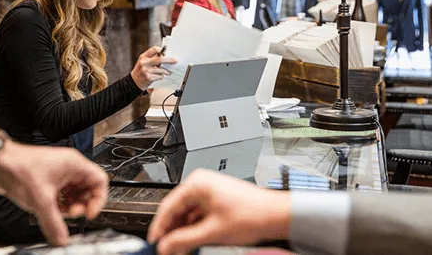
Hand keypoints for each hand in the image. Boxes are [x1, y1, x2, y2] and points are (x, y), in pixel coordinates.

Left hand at [0, 142, 108, 245]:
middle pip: (87, 190)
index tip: (89, 213)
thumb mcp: (41, 200)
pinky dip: (58, 206)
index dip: (98, 199)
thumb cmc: (18, 167)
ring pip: (74, 195)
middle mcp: (68, 168)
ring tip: (59, 214)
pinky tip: (50, 212)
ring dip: (69, 208)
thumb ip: (54, 223)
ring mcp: (58, 174)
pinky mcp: (47, 182)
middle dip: (81, 206)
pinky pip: (61, 197)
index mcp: (74, 164)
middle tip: (71, 215)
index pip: (100, 181)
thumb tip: (62, 240)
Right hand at [131, 46, 175, 89]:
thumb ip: (151, 58)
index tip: (166, 53)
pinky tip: (159, 77)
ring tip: (168, 72)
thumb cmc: (140, 72)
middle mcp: (144, 63)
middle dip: (169, 60)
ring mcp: (146, 70)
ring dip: (166, 71)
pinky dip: (161, 77)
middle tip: (175, 61)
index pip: (154, 49)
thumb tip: (165, 56)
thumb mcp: (143, 62)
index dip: (162, 50)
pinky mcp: (148, 78)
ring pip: (161, 69)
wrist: (133, 82)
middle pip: (160, 59)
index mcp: (143, 57)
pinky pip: (159, 76)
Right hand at [147, 170, 291, 254]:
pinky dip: (194, 227)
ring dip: (183, 230)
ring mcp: (209, 190)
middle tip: (167, 248)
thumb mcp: (212, 232)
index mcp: (196, 184)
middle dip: (172, 231)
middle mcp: (201, 183)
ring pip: (187, 213)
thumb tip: (166, 246)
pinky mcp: (217, 198)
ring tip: (181, 247)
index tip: (155, 243)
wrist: (277, 214)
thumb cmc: (252, 214)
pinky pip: (198, 213)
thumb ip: (184, 240)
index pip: (167, 207)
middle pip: (177, 209)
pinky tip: (194, 240)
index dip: (159, 228)